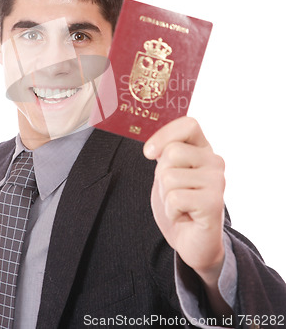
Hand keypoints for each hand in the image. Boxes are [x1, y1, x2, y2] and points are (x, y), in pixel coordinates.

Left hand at [144, 117, 225, 280]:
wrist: (192, 242)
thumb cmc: (179, 204)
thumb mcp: (168, 172)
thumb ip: (165, 154)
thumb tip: (152, 147)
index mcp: (203, 149)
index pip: (189, 124)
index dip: (165, 134)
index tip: (149, 153)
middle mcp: (215, 162)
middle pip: (172, 152)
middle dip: (162, 176)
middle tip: (174, 192)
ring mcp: (217, 181)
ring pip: (169, 177)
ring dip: (166, 197)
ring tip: (181, 206)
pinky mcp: (214, 203)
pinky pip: (175, 198)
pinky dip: (172, 211)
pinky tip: (185, 216)